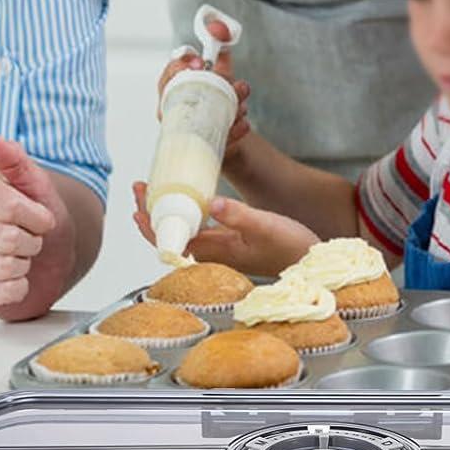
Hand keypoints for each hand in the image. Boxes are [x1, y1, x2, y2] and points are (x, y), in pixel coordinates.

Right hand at [0, 133, 67, 311]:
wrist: (49, 258)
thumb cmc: (41, 221)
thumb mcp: (38, 186)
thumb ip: (16, 160)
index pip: (7, 204)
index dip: (35, 216)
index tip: (43, 218)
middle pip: (6, 238)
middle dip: (32, 242)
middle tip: (31, 240)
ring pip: (1, 266)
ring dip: (25, 264)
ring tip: (22, 258)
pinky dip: (15, 289)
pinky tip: (14, 279)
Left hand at [133, 183, 318, 275]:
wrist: (309, 263)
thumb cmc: (290, 245)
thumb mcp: (265, 225)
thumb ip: (237, 215)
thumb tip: (210, 203)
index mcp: (214, 250)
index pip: (169, 237)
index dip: (149, 218)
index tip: (140, 195)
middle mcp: (211, 254)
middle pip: (169, 235)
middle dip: (150, 211)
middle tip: (141, 186)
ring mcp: (218, 251)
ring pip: (181, 232)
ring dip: (166, 213)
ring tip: (156, 189)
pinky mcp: (227, 246)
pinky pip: (195, 231)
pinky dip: (184, 215)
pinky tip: (186, 201)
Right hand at [157, 20, 250, 160]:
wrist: (227, 135)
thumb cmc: (215, 102)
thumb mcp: (219, 76)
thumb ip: (219, 55)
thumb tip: (220, 31)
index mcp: (174, 92)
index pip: (167, 78)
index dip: (180, 67)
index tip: (200, 61)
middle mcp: (176, 113)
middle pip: (186, 98)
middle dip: (216, 88)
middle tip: (236, 84)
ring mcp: (190, 131)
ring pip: (205, 119)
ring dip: (231, 109)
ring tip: (243, 104)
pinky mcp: (207, 146)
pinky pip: (221, 139)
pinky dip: (236, 129)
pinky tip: (243, 123)